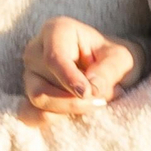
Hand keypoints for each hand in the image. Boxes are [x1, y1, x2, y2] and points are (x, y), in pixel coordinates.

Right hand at [21, 17, 150, 123]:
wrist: (110, 70)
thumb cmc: (114, 58)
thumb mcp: (122, 59)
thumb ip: (108, 71)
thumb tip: (89, 90)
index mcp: (57, 30)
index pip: (54, 57)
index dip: (69, 79)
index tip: (88, 93)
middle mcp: (36, 49)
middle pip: (47, 81)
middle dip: (78, 97)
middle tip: (106, 97)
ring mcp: (29, 73)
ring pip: (38, 99)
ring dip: (69, 108)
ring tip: (97, 102)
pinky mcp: (28, 94)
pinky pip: (28, 114)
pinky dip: (52, 119)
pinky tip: (74, 117)